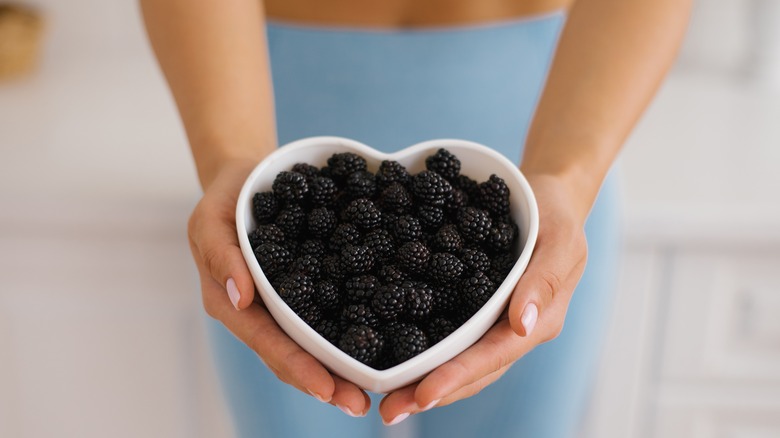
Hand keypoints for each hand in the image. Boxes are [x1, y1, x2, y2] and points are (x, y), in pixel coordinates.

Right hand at [189, 159, 371, 416]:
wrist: (249, 178)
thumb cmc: (227, 198)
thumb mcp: (213, 217)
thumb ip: (221, 254)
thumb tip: (241, 296)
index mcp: (233, 303)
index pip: (267, 341)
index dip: (296, 367)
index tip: (327, 389)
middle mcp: (260, 313)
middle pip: (291, 355)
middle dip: (325, 382)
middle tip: (359, 404)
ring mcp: (283, 306)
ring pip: (310, 344)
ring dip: (338, 369)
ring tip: (370, 390)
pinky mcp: (306, 291)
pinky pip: (326, 315)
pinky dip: (347, 333)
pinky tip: (378, 345)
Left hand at [378, 173, 588, 424]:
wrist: (547, 199)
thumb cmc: (558, 217)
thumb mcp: (561, 239)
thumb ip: (544, 280)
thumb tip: (520, 324)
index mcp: (537, 322)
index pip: (494, 357)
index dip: (459, 377)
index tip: (424, 395)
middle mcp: (511, 331)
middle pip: (471, 371)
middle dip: (431, 392)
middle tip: (389, 411)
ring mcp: (492, 323)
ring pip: (458, 360)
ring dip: (422, 380)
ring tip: (385, 397)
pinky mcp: (473, 308)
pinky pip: (448, 333)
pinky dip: (422, 348)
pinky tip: (391, 355)